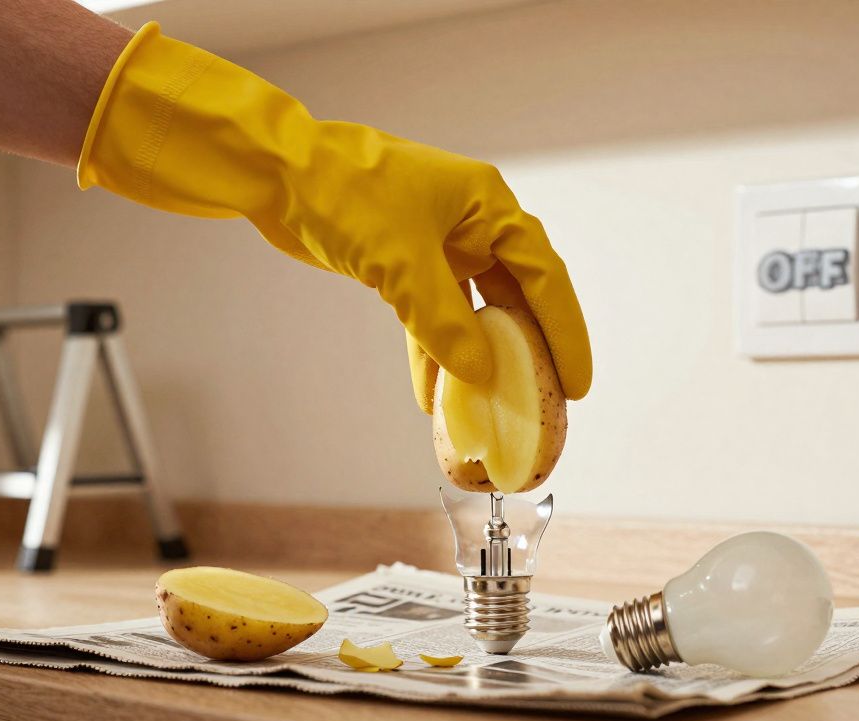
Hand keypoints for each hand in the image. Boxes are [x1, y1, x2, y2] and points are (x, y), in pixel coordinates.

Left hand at [78, 23, 590, 408]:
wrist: (280, 174)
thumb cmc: (347, 196)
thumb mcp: (403, 264)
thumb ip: (446, 324)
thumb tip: (482, 375)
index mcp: (488, 205)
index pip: (544, 277)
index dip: (566, 332)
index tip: (578, 382)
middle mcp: (472, 222)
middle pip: (516, 297)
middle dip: (528, 351)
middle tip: (546, 402)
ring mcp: (438, 243)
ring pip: (473, 311)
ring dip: (479, 357)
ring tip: (493, 409)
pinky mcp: (403, 262)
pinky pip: (431, 316)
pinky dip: (433, 352)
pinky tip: (431, 396)